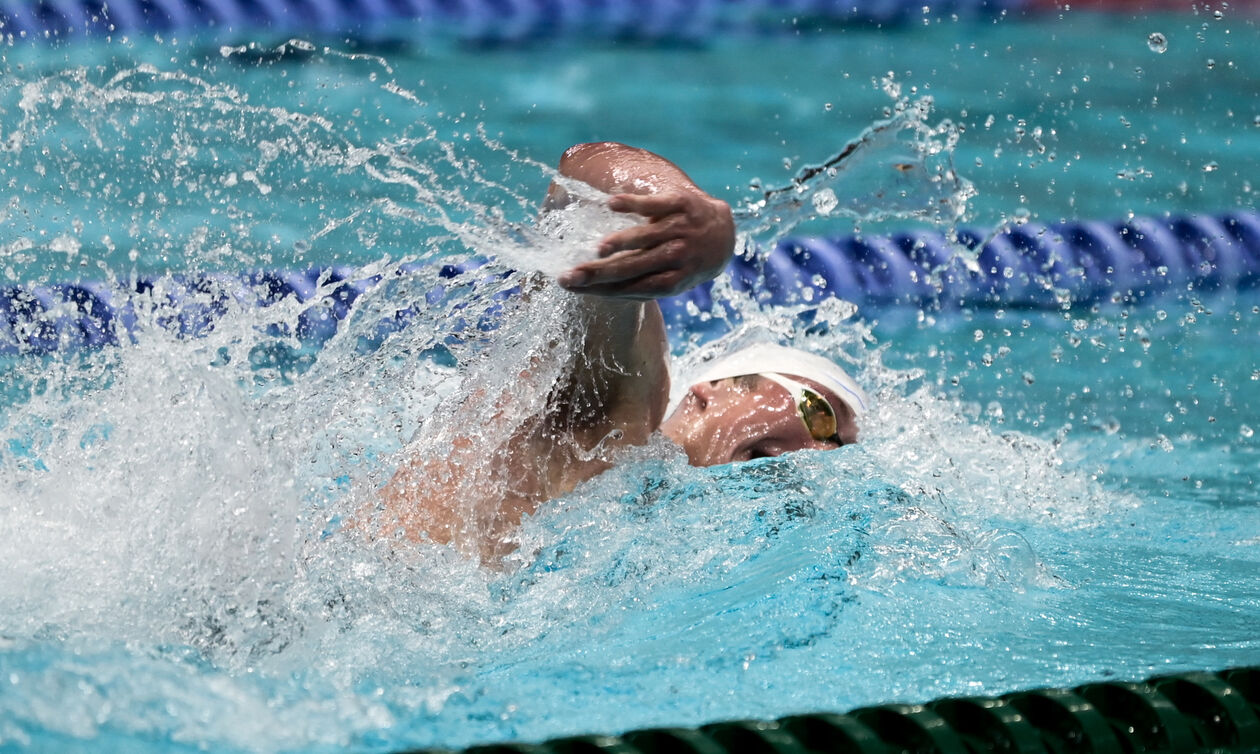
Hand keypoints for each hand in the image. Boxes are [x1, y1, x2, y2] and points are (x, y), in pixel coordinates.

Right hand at [557, 191, 734, 299]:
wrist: (724, 231)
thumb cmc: (686, 262)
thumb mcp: (671, 280)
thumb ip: (640, 286)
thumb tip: (595, 290)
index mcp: (671, 281)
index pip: (631, 288)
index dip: (601, 289)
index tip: (571, 286)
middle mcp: (676, 256)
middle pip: (634, 267)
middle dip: (600, 273)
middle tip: (569, 275)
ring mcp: (679, 229)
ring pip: (647, 237)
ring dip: (622, 242)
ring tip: (598, 250)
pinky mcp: (681, 203)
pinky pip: (655, 204)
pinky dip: (633, 204)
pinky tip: (611, 205)